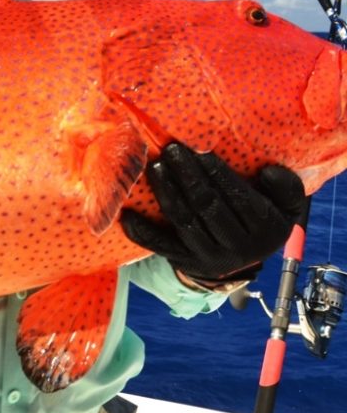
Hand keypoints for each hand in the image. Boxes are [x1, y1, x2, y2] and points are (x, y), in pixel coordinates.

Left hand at [120, 143, 305, 286]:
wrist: (239, 260)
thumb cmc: (259, 218)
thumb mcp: (285, 205)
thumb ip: (286, 187)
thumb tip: (267, 172)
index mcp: (266, 230)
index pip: (239, 198)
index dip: (218, 173)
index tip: (200, 150)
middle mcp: (239, 248)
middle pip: (208, 207)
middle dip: (188, 176)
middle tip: (171, 149)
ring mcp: (209, 257)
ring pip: (184, 222)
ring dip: (167, 192)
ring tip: (155, 166)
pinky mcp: (184, 262)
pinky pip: (160, 246)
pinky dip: (142, 231)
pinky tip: (127, 213)